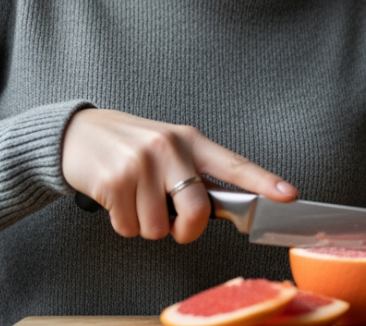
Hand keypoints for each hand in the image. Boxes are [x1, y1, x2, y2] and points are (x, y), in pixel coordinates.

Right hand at [60, 108, 297, 243]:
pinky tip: (116, 199)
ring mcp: (141, 163)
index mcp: (190, 140)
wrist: (77, 134)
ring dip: (145, 225)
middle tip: (174, 224)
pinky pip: (129, 228)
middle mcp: (168, 148)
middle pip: (196, 211)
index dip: (263, 182)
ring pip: (159, 228)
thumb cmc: (130, 147)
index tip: (288, 195)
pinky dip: (122, 223)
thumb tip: (219, 210)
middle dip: (185, 230)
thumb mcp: (167, 148)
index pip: (233, 164)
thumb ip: (193, 173)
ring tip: (134, 198)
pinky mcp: (114, 180)